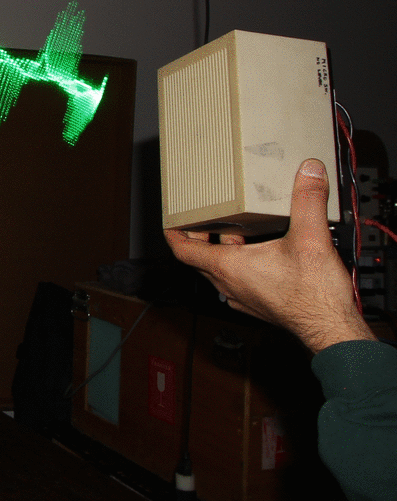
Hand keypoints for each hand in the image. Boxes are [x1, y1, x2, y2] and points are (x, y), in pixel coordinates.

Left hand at [163, 159, 374, 351]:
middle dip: (199, 236)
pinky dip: (239, 264)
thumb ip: (308, 201)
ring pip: (220, 270)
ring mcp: (243, 297)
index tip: (169, 221)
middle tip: (203, 217)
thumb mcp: (311, 239)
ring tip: (234, 228)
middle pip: (200, 259)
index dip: (174, 234)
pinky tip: (259, 254)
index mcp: (229, 267)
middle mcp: (229, 284)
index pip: (184, 251)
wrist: (330, 329)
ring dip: (221, 250)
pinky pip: (237, 281)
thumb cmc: (314, 295)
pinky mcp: (259, 304)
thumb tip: (308, 171)